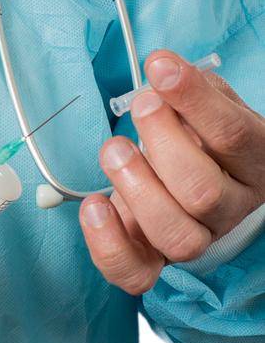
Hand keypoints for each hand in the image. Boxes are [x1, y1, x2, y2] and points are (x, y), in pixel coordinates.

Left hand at [80, 48, 264, 293]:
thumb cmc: (201, 138)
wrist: (199, 180)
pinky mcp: (158, 263)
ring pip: (177, 236)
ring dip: (136, 189)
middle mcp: (233, 207)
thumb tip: (162, 70)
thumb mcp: (207, 106)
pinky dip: (107, 243)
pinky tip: (94, 204)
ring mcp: (198, 240)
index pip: (232, 134)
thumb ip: (191, 90)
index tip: (159, 68)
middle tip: (140, 105)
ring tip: (115, 149)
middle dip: (161, 141)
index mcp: (253, 162)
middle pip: (202, 191)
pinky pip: (137, 274)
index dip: (194, 100)